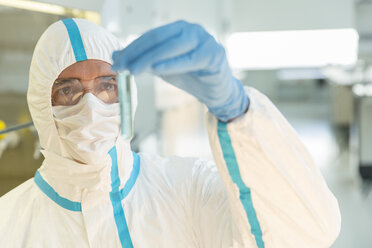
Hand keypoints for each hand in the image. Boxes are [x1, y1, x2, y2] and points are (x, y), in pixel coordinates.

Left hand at [112, 20, 248, 121]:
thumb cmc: (192, 76)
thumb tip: (117, 56)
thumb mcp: (163, 68)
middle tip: (121, 66)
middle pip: (159, 38)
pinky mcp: (214, 54)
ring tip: (134, 70)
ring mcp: (205, 40)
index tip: (117, 61)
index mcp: (178, 29)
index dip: (132, 48)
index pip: (151, 36)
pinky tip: (157, 69)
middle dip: (138, 53)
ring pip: (173, 46)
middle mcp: (192, 30)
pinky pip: (191, 59)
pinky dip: (173, 64)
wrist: (217, 91)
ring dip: (151, 58)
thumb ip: (144, 60)